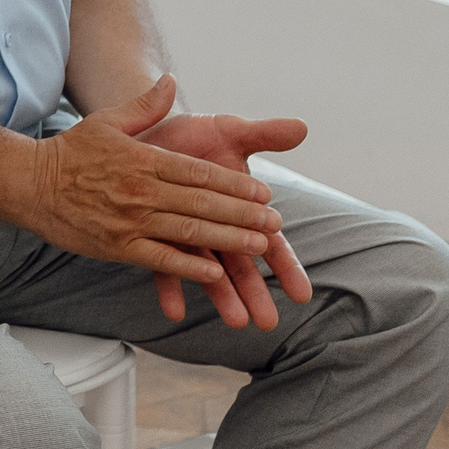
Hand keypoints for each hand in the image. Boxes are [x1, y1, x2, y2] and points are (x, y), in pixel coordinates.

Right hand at [21, 75, 290, 311]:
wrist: (28, 182)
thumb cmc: (71, 152)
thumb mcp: (108, 121)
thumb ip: (145, 106)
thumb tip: (171, 81)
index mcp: (143, 159)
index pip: (199, 173)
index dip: (235, 184)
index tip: (264, 192)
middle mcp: (140, 190)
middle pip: (203, 203)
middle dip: (244, 214)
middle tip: (276, 223)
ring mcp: (129, 221)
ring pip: (189, 232)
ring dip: (228, 240)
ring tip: (260, 246)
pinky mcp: (116, 247)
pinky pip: (160, 259)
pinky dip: (190, 267)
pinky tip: (216, 272)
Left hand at [138, 105, 314, 329]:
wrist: (146, 131)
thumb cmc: (192, 136)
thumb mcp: (228, 132)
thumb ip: (263, 135)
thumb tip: (302, 127)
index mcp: (238, 207)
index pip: (269, 240)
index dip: (285, 266)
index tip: (301, 293)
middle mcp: (214, 226)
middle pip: (240, 264)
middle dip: (255, 292)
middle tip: (268, 322)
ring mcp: (185, 234)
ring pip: (206, 270)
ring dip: (220, 295)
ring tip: (235, 321)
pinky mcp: (154, 234)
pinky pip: (161, 265)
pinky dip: (169, 287)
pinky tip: (173, 310)